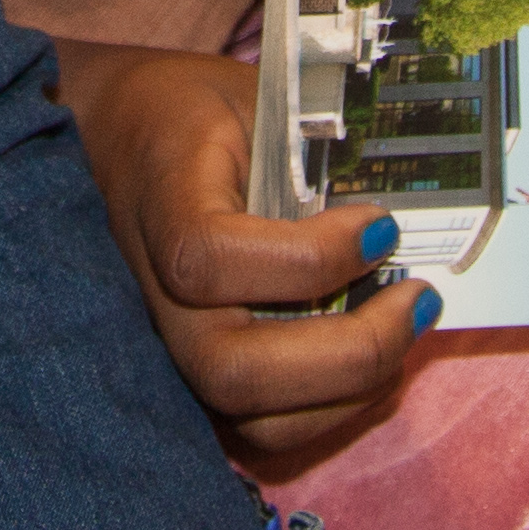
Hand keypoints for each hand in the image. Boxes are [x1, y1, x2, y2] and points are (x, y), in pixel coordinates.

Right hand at [54, 36, 423, 471]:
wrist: (110, 138)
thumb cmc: (190, 114)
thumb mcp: (249, 99)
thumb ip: (314, 148)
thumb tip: (405, 213)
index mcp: (160, 203)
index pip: (211, 260)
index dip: (309, 258)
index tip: (380, 223)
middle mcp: (152, 294)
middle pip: (233, 371)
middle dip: (350, 351)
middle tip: (418, 298)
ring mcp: (170, 348)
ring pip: (256, 423)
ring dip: (353, 389)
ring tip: (406, 327)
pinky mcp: (194, 382)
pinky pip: (268, 430)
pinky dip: (335, 406)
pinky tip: (375, 356)